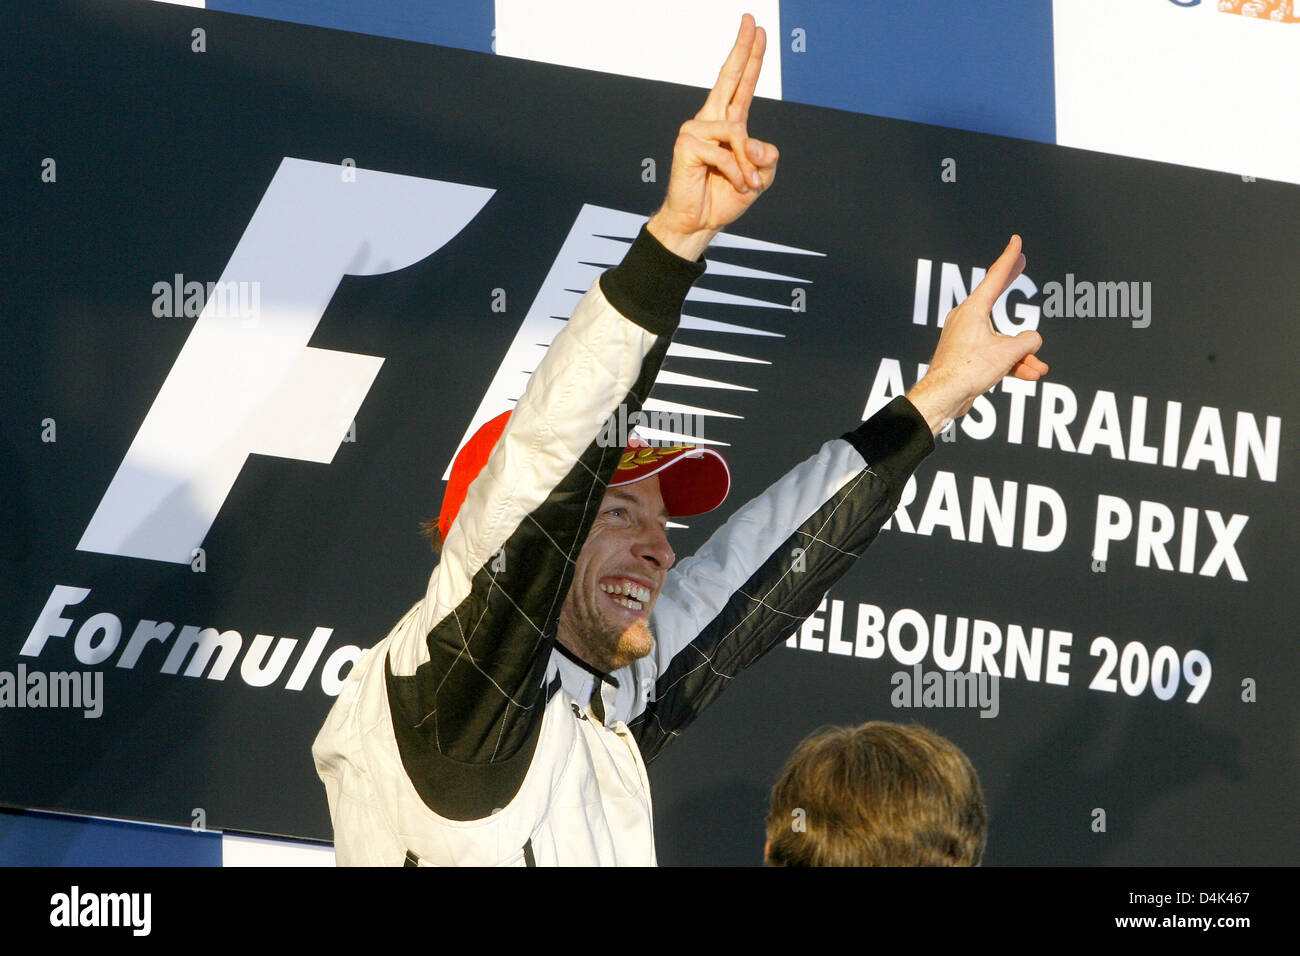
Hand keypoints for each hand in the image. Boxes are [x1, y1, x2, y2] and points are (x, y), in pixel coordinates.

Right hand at [647, 14, 778, 260]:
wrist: (700, 222)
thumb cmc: (725, 198)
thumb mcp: (760, 177)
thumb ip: (766, 157)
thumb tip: (753, 142)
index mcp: (728, 124)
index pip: (741, 84)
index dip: (750, 57)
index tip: (756, 30)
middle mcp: (710, 121)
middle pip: (729, 78)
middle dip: (743, 49)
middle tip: (752, 20)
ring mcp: (696, 129)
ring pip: (738, 133)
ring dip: (748, 165)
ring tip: (746, 184)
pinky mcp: (687, 143)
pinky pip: (725, 153)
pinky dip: (736, 172)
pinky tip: (732, 183)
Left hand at [907, 235, 1049, 436]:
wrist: (944, 396)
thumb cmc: (968, 370)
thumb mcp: (1008, 352)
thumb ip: (1028, 341)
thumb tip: (1032, 341)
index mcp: (973, 309)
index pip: (995, 277)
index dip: (1008, 258)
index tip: (1015, 241)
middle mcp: (967, 319)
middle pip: (996, 298)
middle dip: (1012, 283)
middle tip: (1020, 262)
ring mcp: (965, 337)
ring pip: (1001, 337)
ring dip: (1022, 354)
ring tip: (1037, 369)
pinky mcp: (966, 355)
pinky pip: (995, 353)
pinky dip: (1011, 363)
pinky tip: (1029, 374)